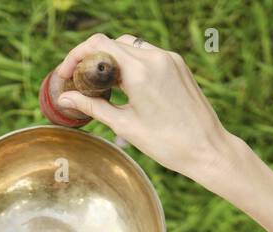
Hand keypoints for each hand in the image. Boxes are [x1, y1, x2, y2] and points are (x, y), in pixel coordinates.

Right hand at [54, 34, 241, 188]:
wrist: (207, 148)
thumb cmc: (167, 143)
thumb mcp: (124, 125)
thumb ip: (93, 106)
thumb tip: (65, 99)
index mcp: (141, 71)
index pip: (99, 45)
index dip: (76, 56)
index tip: (66, 74)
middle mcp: (156, 58)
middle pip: (113, 43)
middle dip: (92, 59)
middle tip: (80, 81)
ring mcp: (170, 59)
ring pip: (130, 46)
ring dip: (112, 59)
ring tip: (102, 85)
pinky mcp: (178, 65)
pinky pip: (148, 55)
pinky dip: (131, 63)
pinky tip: (125, 85)